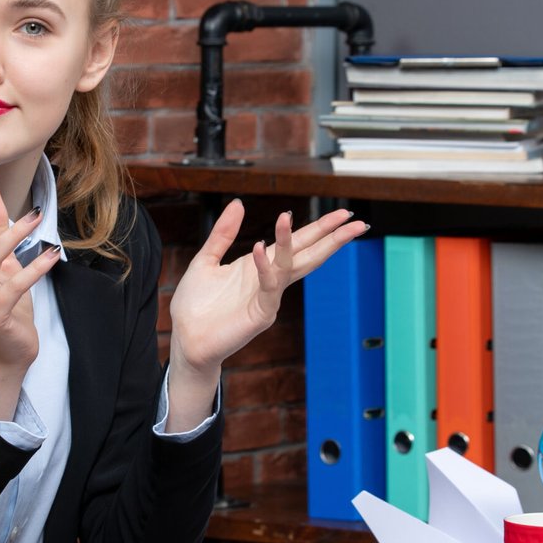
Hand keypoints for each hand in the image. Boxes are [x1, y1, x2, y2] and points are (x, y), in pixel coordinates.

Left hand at [167, 201, 366, 379]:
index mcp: (260, 266)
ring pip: (289, 266)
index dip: (320, 228)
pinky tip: (260, 246)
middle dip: (332, 238)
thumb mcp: (206, 260)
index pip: (298, 243)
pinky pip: (268, 287)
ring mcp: (268, 298)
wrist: (186, 339)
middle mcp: (270, 281)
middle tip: (356, 220)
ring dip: (290, 241)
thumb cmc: (196, 305)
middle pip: (308, 254)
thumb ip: (223, 233)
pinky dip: (265, 267)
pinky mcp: (261, 314)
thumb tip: (239, 203)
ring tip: (285, 216)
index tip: (343, 213)